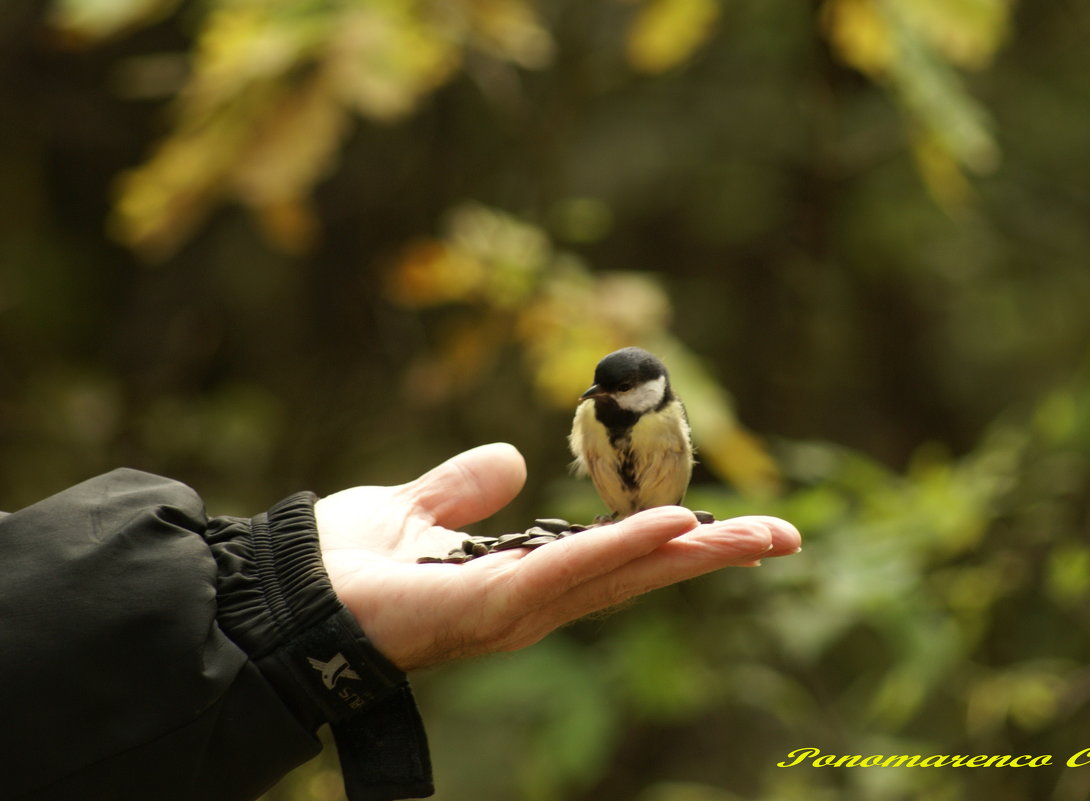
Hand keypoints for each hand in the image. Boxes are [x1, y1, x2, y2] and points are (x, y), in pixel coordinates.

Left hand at [315, 443, 800, 670]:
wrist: (280, 595)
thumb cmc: (339, 564)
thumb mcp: (417, 507)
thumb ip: (466, 486)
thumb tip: (513, 459)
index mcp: (521, 578)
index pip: (613, 557)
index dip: (669, 541)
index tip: (725, 524)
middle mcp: (532, 602)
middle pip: (638, 572)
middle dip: (710, 555)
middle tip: (782, 537)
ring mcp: (519, 610)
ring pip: (625, 575)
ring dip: (692, 553)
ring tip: (762, 535)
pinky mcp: (496, 608)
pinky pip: (574, 573)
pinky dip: (627, 549)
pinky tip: (678, 528)